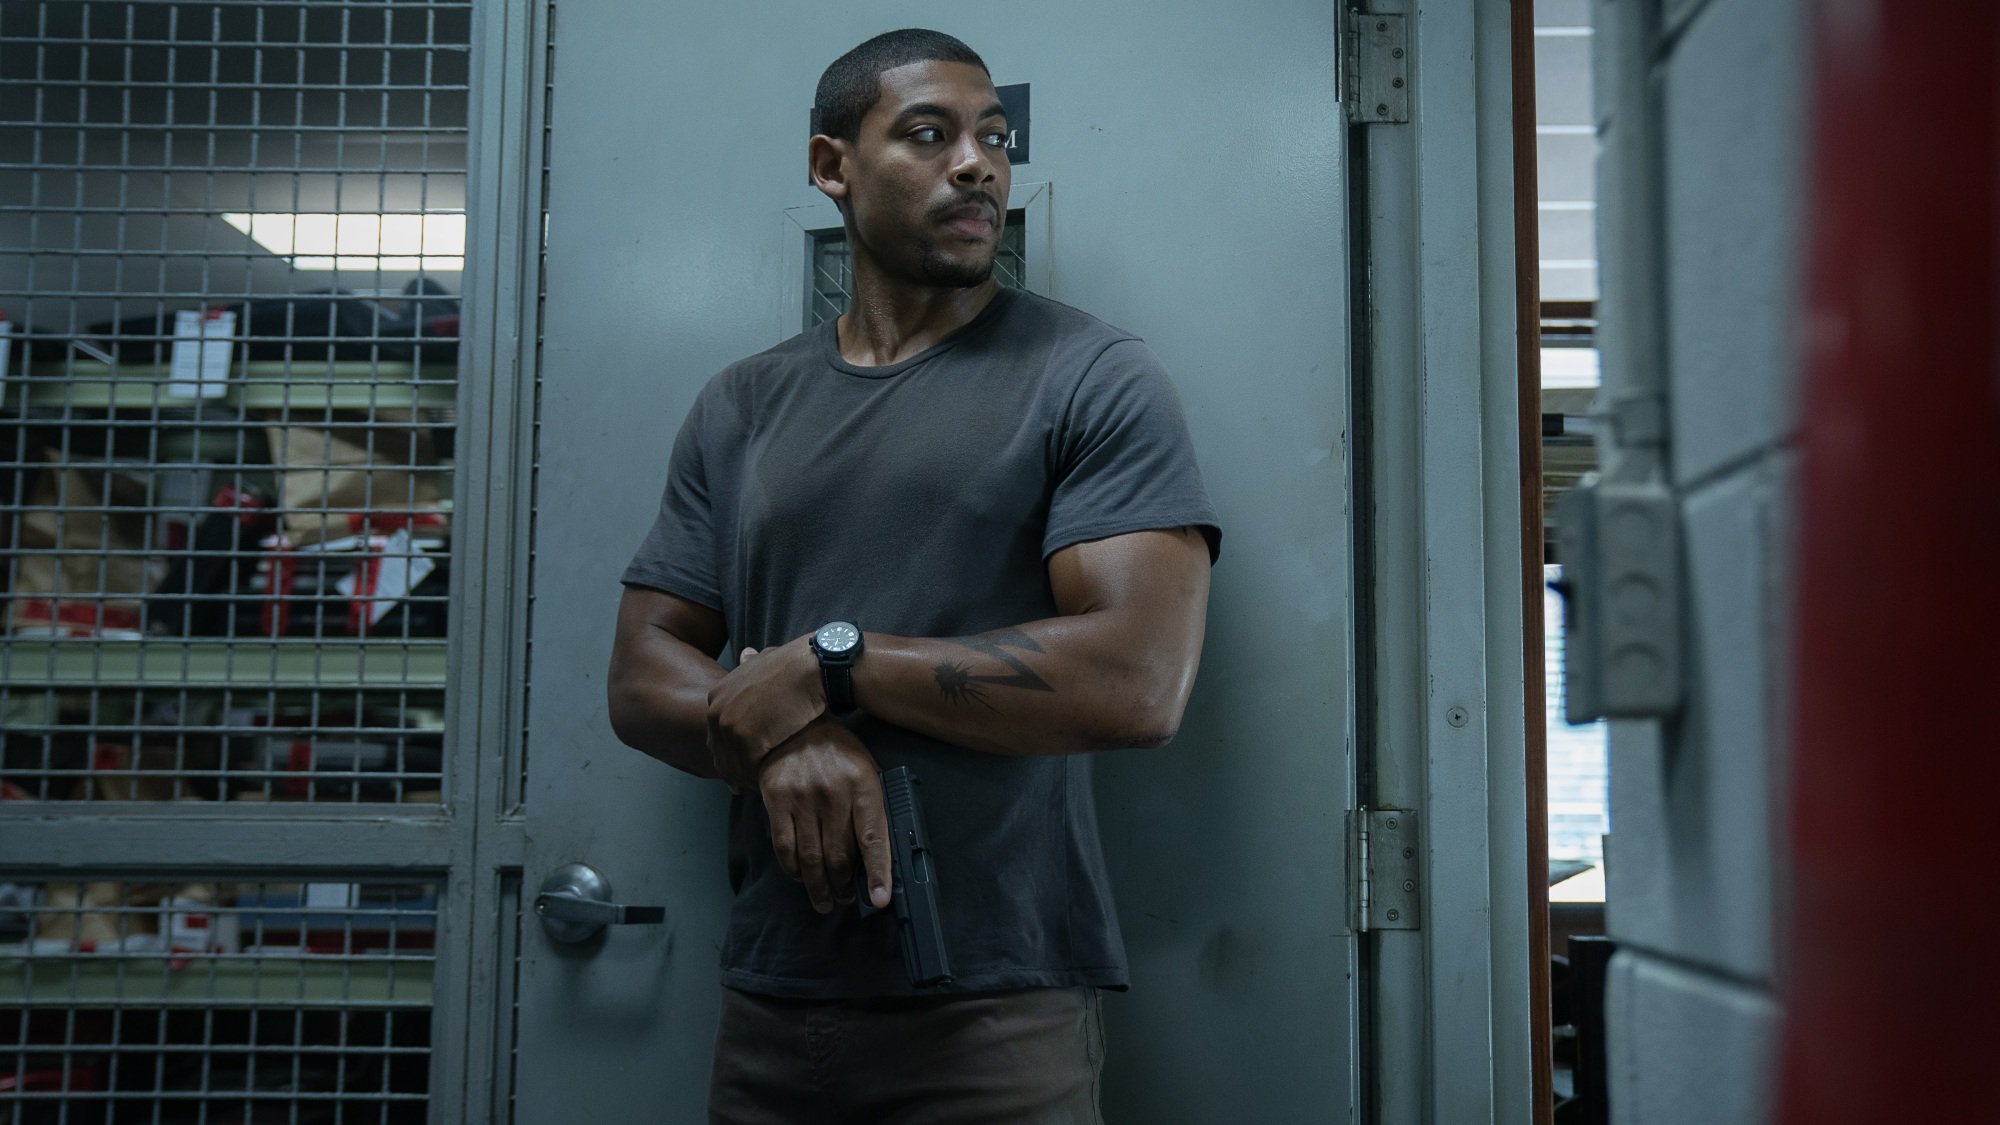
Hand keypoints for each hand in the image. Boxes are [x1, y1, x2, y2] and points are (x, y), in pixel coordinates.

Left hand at [706, 635, 825, 793]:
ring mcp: (729, 725)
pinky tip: (767, 785)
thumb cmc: (794, 665)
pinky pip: (747, 768)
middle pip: (720, 751)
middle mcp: (717, 710)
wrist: (810, 667)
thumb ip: (750, 665)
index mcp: (717, 694)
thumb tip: (746, 654)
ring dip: (744, 779)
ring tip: (758, 789)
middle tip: (743, 787)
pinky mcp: (746, 739)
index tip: (740, 766)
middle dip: (731, 770)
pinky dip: (756, 779)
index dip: (728, 752)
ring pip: (732, 764)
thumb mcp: (764, 660)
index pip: (716, 734)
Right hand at [757, 719, 892, 913]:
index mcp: (863, 784)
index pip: (872, 837)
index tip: (879, 898)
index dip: (877, 872)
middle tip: (847, 898)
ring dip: (819, 887)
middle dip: (844, 886)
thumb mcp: (866, 770)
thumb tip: (875, 855)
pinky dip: (794, 870)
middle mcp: (833, 793)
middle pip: (839, 855)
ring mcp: (802, 798)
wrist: (794, 724)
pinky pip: (784, 847)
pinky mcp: (776, 801)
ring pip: (811, 857)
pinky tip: (802, 878)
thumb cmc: (837, 752)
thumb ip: (870, 807)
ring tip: (826, 901)